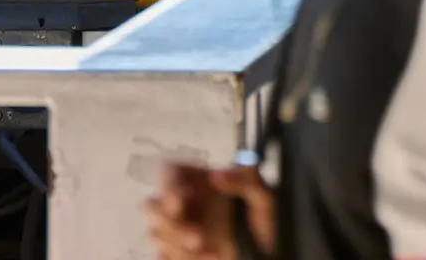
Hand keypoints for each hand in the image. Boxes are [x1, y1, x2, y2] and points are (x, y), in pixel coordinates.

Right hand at [145, 163, 274, 259]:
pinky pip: (165, 256)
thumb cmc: (269, 221)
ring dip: (178, 247)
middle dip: (170, 224)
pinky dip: (180, 259)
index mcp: (203, 183)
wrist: (272, 253)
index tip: (178, 204)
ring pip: (157, 234)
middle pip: (153, 206)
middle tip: (197, 239)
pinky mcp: (180, 254)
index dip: (168, 186)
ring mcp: (181, 231)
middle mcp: (188, 205)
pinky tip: (208, 259)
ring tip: (214, 254)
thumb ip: (246, 180)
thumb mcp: (265, 197)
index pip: (171, 173)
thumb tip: (218, 175)